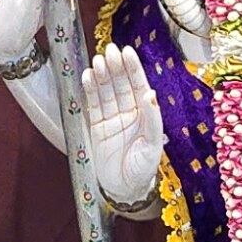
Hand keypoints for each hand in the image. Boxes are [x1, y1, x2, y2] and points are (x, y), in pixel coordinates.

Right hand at [83, 43, 165, 208]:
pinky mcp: (97, 128)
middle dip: (116, 67)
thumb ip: (152, 119)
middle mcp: (129, 113)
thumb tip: (150, 93)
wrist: (124, 191)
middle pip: (121, 85)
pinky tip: (88, 76)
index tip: (127, 52)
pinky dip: (90, 91)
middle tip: (110, 50)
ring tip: (98, 60)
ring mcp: (112, 119)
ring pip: (106, 92)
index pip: (138, 86)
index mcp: (145, 115)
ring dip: (102, 76)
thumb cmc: (143, 170)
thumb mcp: (153, 146)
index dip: (133, 69)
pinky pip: (93, 105)